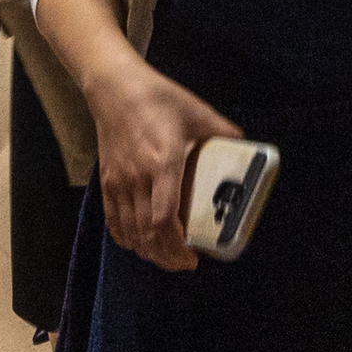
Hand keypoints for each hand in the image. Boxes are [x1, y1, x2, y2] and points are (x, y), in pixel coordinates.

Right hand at [88, 54, 237, 272]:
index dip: (176, 247)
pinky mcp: (106, 180)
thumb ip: (223, 131)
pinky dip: (125, 238)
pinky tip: (138, 244)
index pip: (163, 219)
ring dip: (147, 252)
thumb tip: (245, 144)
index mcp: (163, 163)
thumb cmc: (159, 98)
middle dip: (166, 257)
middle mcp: (137, 178)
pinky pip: (112, 220)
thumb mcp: (198, 112)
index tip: (193, 258)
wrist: (115, 87)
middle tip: (185, 264)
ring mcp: (118, 181)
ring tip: (166, 258)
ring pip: (129, 232)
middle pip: (147, 233)